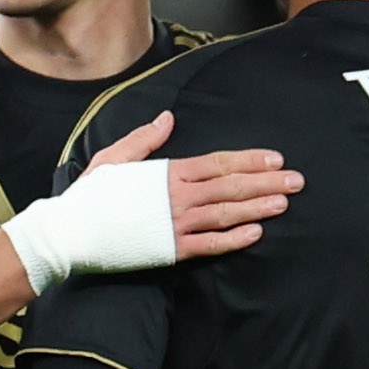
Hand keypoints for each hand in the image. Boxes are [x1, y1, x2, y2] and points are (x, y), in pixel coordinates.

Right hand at [87, 111, 302, 260]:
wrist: (71, 232)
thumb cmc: (90, 195)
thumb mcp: (114, 158)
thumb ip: (145, 139)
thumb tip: (168, 118)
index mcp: (167, 172)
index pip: (218, 163)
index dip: (249, 160)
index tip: (275, 158)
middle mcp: (177, 196)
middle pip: (231, 186)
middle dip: (266, 182)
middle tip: (297, 180)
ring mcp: (175, 224)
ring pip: (226, 213)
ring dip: (258, 207)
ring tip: (284, 203)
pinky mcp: (170, 250)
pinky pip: (209, 244)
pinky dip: (234, 239)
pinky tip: (256, 233)